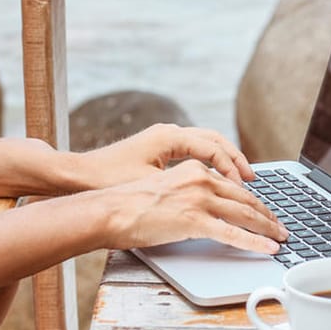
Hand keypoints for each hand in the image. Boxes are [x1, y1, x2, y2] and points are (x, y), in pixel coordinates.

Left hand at [79, 124, 256, 187]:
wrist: (76, 177)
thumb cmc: (108, 181)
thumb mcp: (150, 187)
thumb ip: (182, 188)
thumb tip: (211, 196)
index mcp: (170, 137)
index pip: (214, 149)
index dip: (233, 169)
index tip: (246, 188)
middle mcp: (169, 133)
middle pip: (216, 141)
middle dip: (237, 161)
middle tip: (253, 182)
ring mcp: (164, 139)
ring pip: (206, 144)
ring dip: (226, 161)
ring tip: (242, 180)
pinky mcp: (158, 149)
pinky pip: (194, 151)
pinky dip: (210, 163)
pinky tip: (217, 179)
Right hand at [102, 159, 287, 254]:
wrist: (109, 210)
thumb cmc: (129, 205)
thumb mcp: (166, 189)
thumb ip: (189, 195)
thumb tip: (205, 211)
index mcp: (195, 170)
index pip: (234, 187)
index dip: (254, 201)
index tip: (265, 211)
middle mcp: (201, 180)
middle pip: (246, 199)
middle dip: (267, 215)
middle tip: (280, 227)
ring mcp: (200, 200)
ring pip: (245, 215)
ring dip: (268, 228)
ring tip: (281, 238)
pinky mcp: (195, 221)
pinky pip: (234, 234)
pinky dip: (255, 242)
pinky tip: (269, 248)